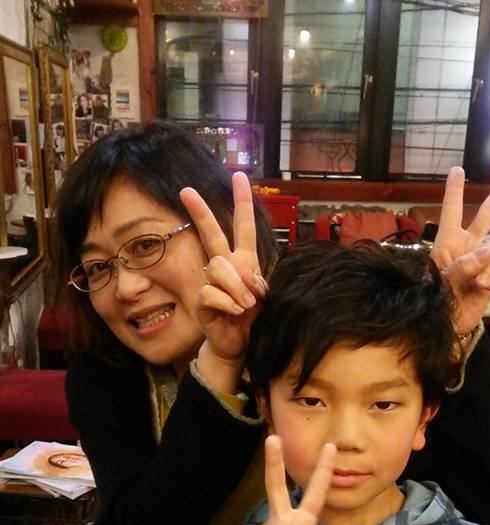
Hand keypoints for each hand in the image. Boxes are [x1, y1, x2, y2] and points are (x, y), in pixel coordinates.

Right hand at [180, 172, 267, 387]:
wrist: (241, 345)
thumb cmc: (255, 319)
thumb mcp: (266, 296)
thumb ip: (257, 281)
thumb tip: (243, 275)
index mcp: (245, 260)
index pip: (244, 226)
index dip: (242, 202)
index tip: (239, 176)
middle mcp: (226, 267)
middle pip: (213, 233)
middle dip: (201, 211)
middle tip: (186, 190)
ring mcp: (212, 282)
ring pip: (220, 268)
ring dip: (237, 288)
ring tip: (246, 306)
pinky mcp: (203, 301)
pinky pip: (212, 291)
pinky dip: (228, 303)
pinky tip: (234, 313)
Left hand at [431, 166, 489, 333]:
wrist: (447, 326)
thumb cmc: (434, 301)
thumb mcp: (441, 282)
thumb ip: (463, 266)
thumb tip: (488, 251)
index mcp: (447, 242)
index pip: (451, 212)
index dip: (454, 191)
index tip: (457, 170)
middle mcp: (466, 246)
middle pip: (486, 214)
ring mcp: (481, 260)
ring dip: (489, 263)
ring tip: (477, 283)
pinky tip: (483, 287)